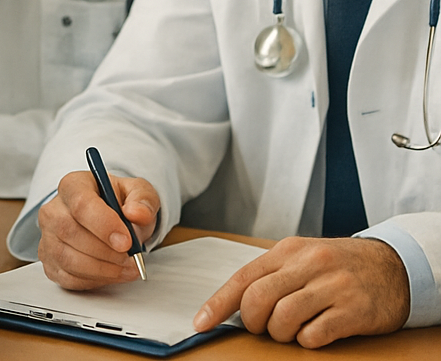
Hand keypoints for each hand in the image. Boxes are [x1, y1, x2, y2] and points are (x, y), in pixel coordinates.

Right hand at [38, 169, 158, 288]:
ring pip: (68, 259)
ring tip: (127, 266)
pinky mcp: (50, 262)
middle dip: (106, 252)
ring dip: (103, 269)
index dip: (104, 225)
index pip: (81, 204)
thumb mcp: (138, 193)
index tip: (127, 241)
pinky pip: (68, 278)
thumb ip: (143, 200)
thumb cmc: (118, 204)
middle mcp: (53, 209)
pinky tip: (111, 272)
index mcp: (73, 185)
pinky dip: (94, 280)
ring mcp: (48, 237)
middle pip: (70, 233)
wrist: (109, 220)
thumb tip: (137, 213)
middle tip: (131, 257)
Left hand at [194, 235, 409, 346]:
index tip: (200, 323)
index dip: (218, 304)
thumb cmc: (336, 266)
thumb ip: (272, 276)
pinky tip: (315, 333)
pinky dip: (307, 340)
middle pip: (258, 299)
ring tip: (292, 330)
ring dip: (280, 334)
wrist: (391, 266)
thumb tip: (235, 303)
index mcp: (287, 250)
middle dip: (252, 322)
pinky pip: (314, 335)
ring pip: (283, 319)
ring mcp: (331, 287)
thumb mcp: (301, 258)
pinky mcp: (353, 311)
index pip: (243, 278)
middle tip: (264, 328)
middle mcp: (307, 264)